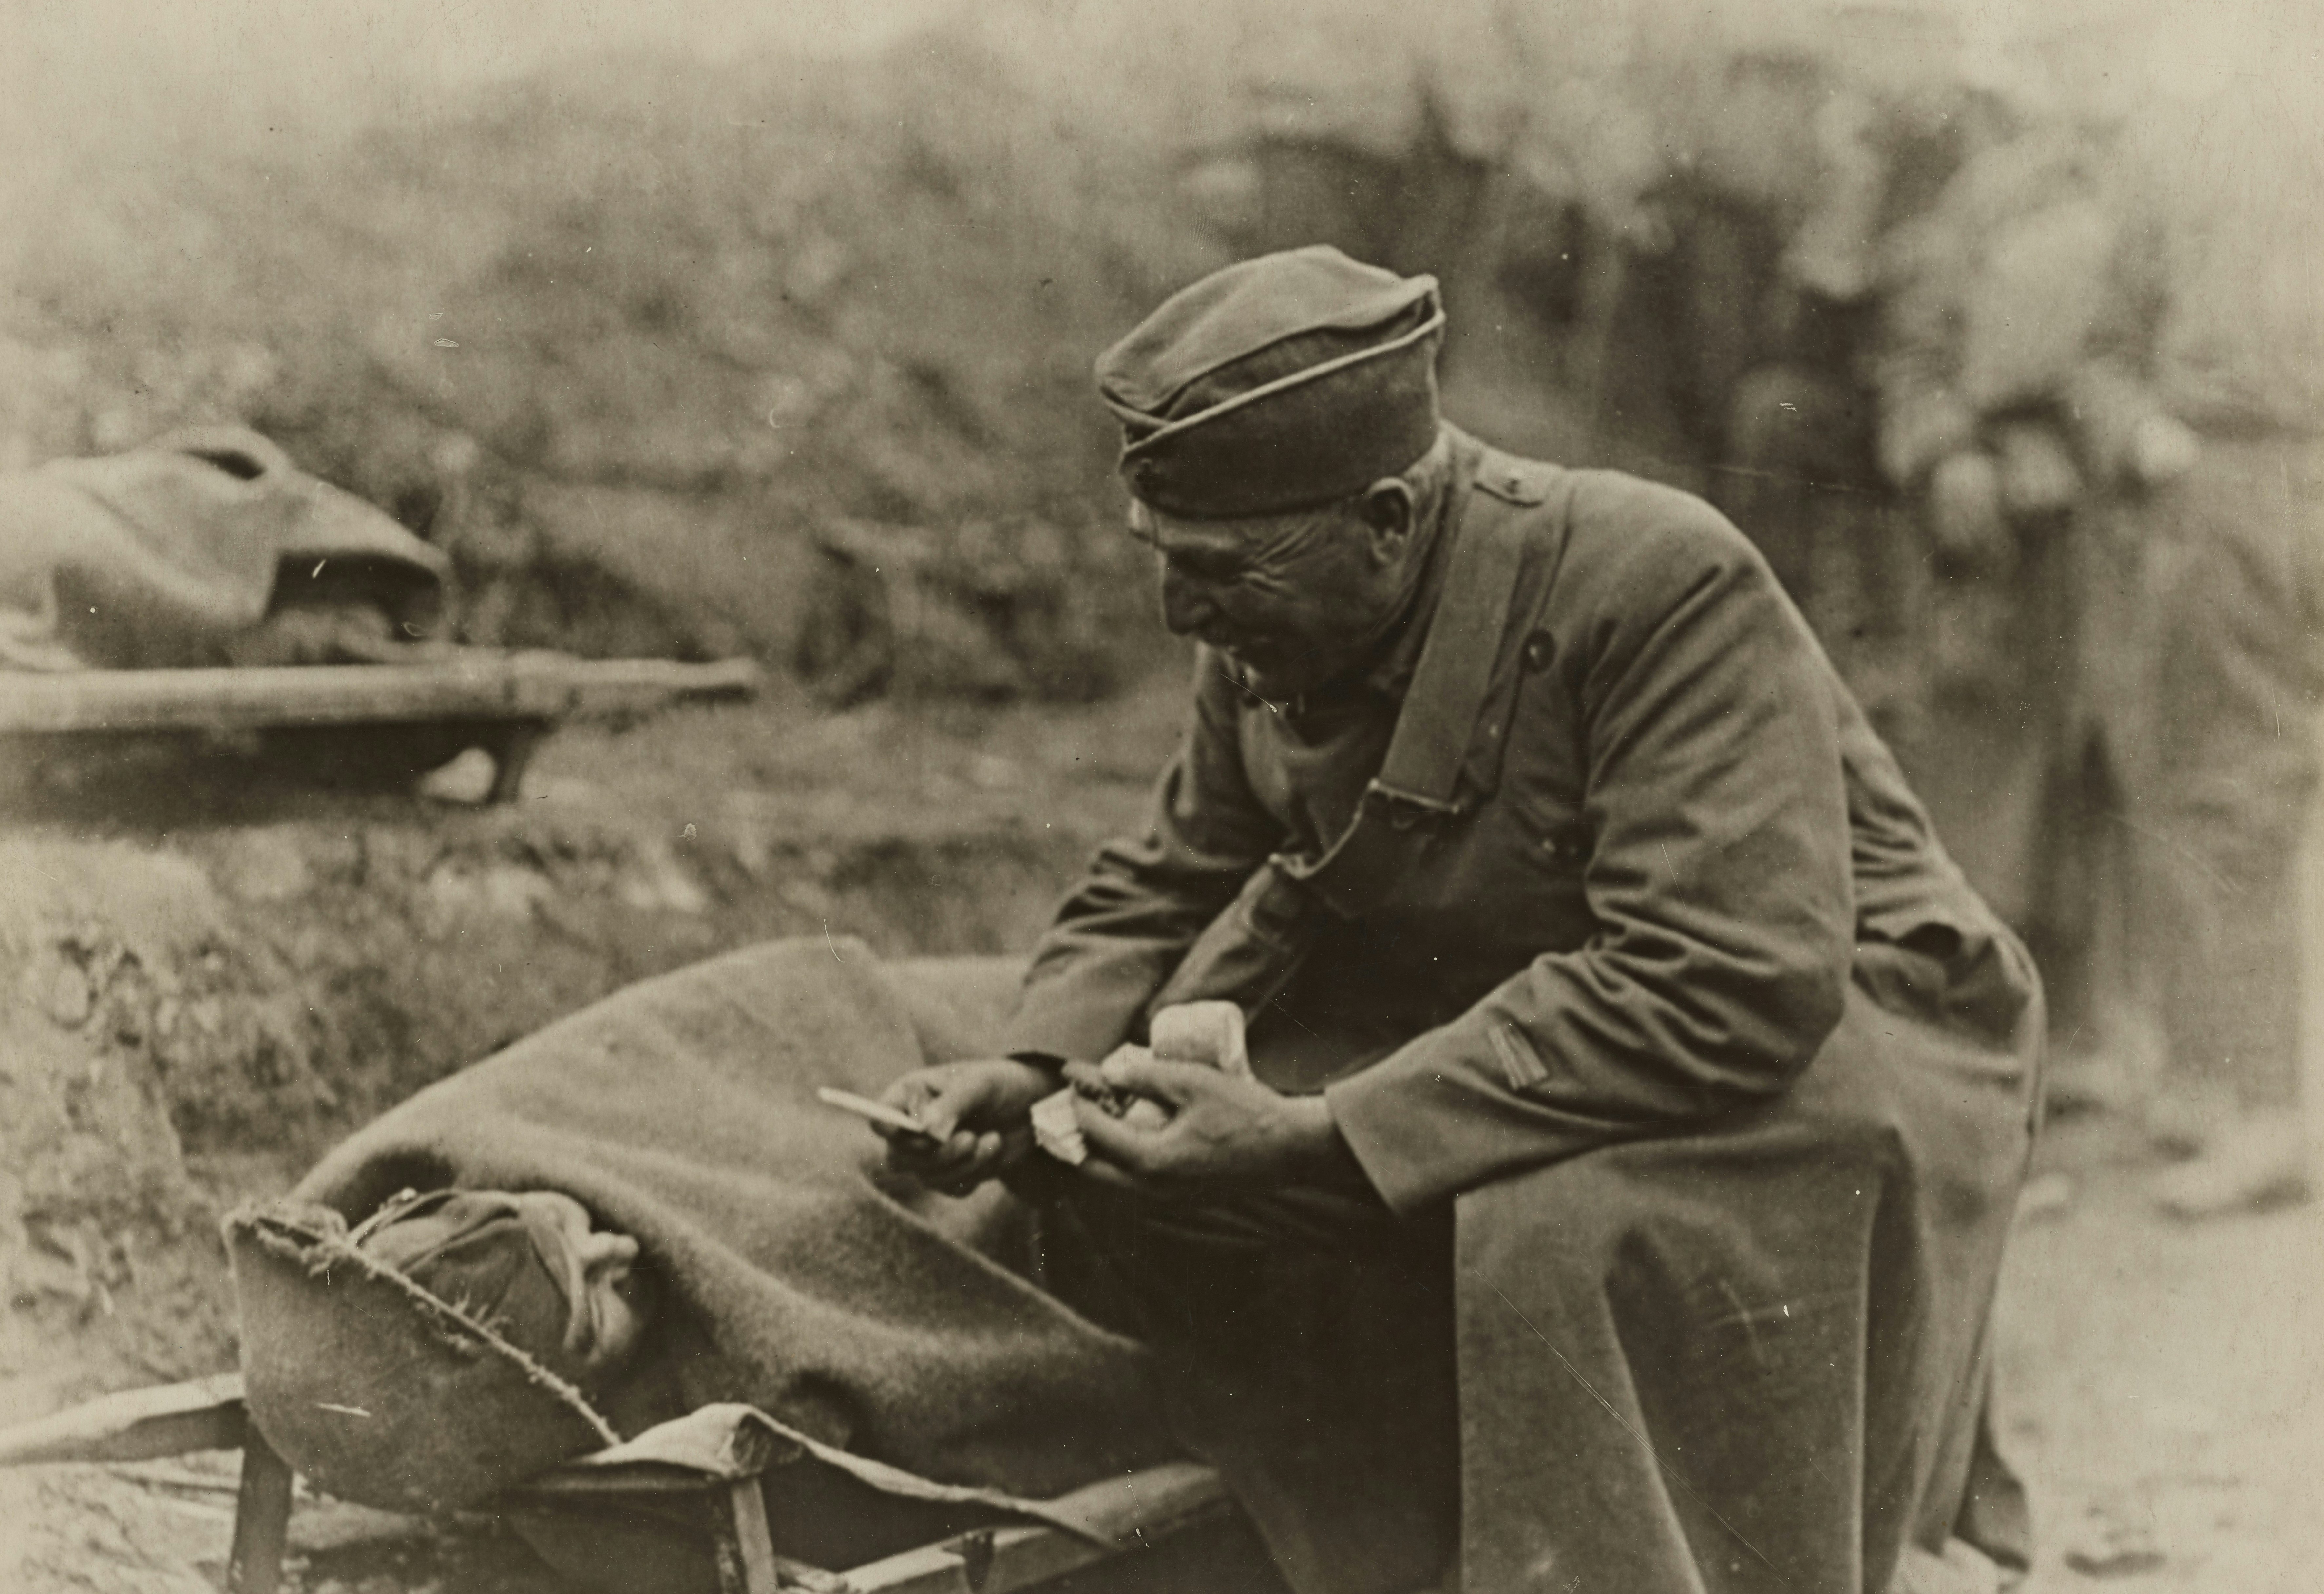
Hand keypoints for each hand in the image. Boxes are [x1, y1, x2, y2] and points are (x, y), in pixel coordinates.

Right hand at [877, 1057, 1052, 1195]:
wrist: (1032, 1106)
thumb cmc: (1000, 1084)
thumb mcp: (979, 1085)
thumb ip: (951, 1105)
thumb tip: (928, 1133)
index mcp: (910, 1095)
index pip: (880, 1118)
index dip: (893, 1131)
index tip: (924, 1132)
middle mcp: (912, 1126)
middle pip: (899, 1157)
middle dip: (938, 1154)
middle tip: (970, 1138)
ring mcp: (929, 1153)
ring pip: (927, 1177)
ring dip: (964, 1164)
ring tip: (993, 1140)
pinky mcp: (950, 1173)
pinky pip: (950, 1187)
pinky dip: (975, 1174)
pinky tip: (993, 1150)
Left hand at [1071, 1050, 1343, 1198]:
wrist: (1290, 1149)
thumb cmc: (1245, 1111)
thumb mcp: (1193, 1082)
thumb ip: (1146, 1076)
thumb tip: (1109, 1071)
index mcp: (1152, 1162)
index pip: (1096, 1135)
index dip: (1078, 1104)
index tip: (1071, 1080)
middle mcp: (1154, 1190)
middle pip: (1094, 1171)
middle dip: (1077, 1139)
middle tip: (1071, 1108)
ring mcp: (1169, 1200)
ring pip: (1114, 1184)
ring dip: (1098, 1155)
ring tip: (1095, 1121)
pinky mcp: (1184, 1198)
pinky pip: (1137, 1186)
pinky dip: (1122, 1165)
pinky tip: (1129, 1139)